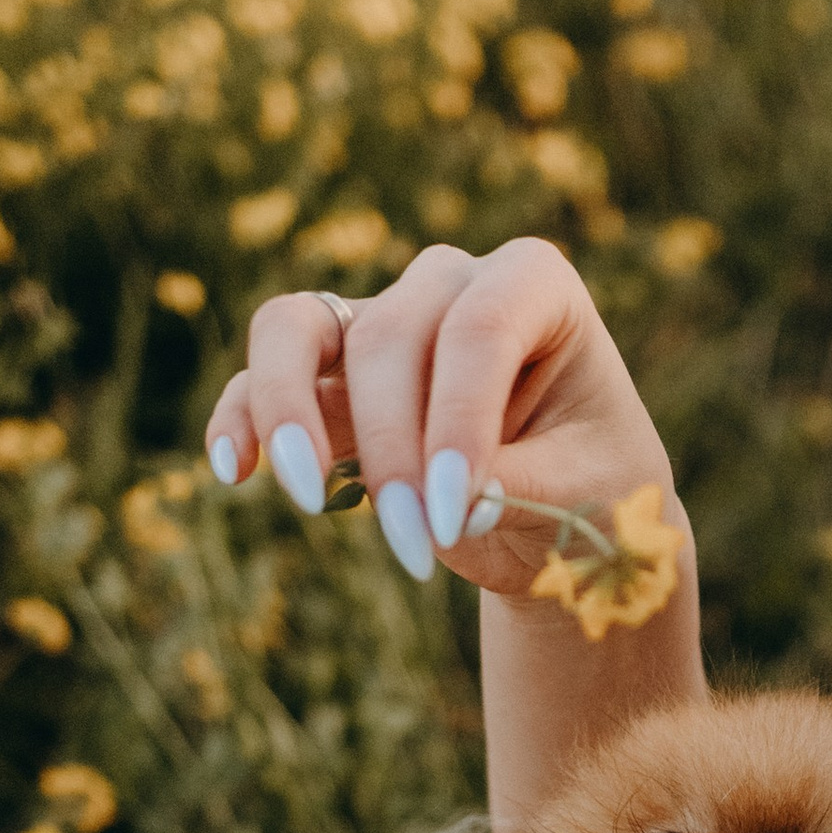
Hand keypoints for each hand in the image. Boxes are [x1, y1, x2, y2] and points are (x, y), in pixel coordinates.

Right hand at [204, 236, 687, 605]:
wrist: (570, 511)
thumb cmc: (596, 485)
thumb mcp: (585, 491)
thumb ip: (518, 484)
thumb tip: (448, 498)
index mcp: (534, 284)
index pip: (479, 328)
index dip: (458, 418)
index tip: (453, 513)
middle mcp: (451, 284)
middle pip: (389, 337)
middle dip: (393, 448)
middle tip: (417, 547)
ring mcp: (383, 322)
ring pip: (298, 329)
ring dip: (291, 413)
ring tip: (303, 497)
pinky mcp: (333, 378)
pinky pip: (263, 378)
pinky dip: (242, 416)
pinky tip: (235, 469)